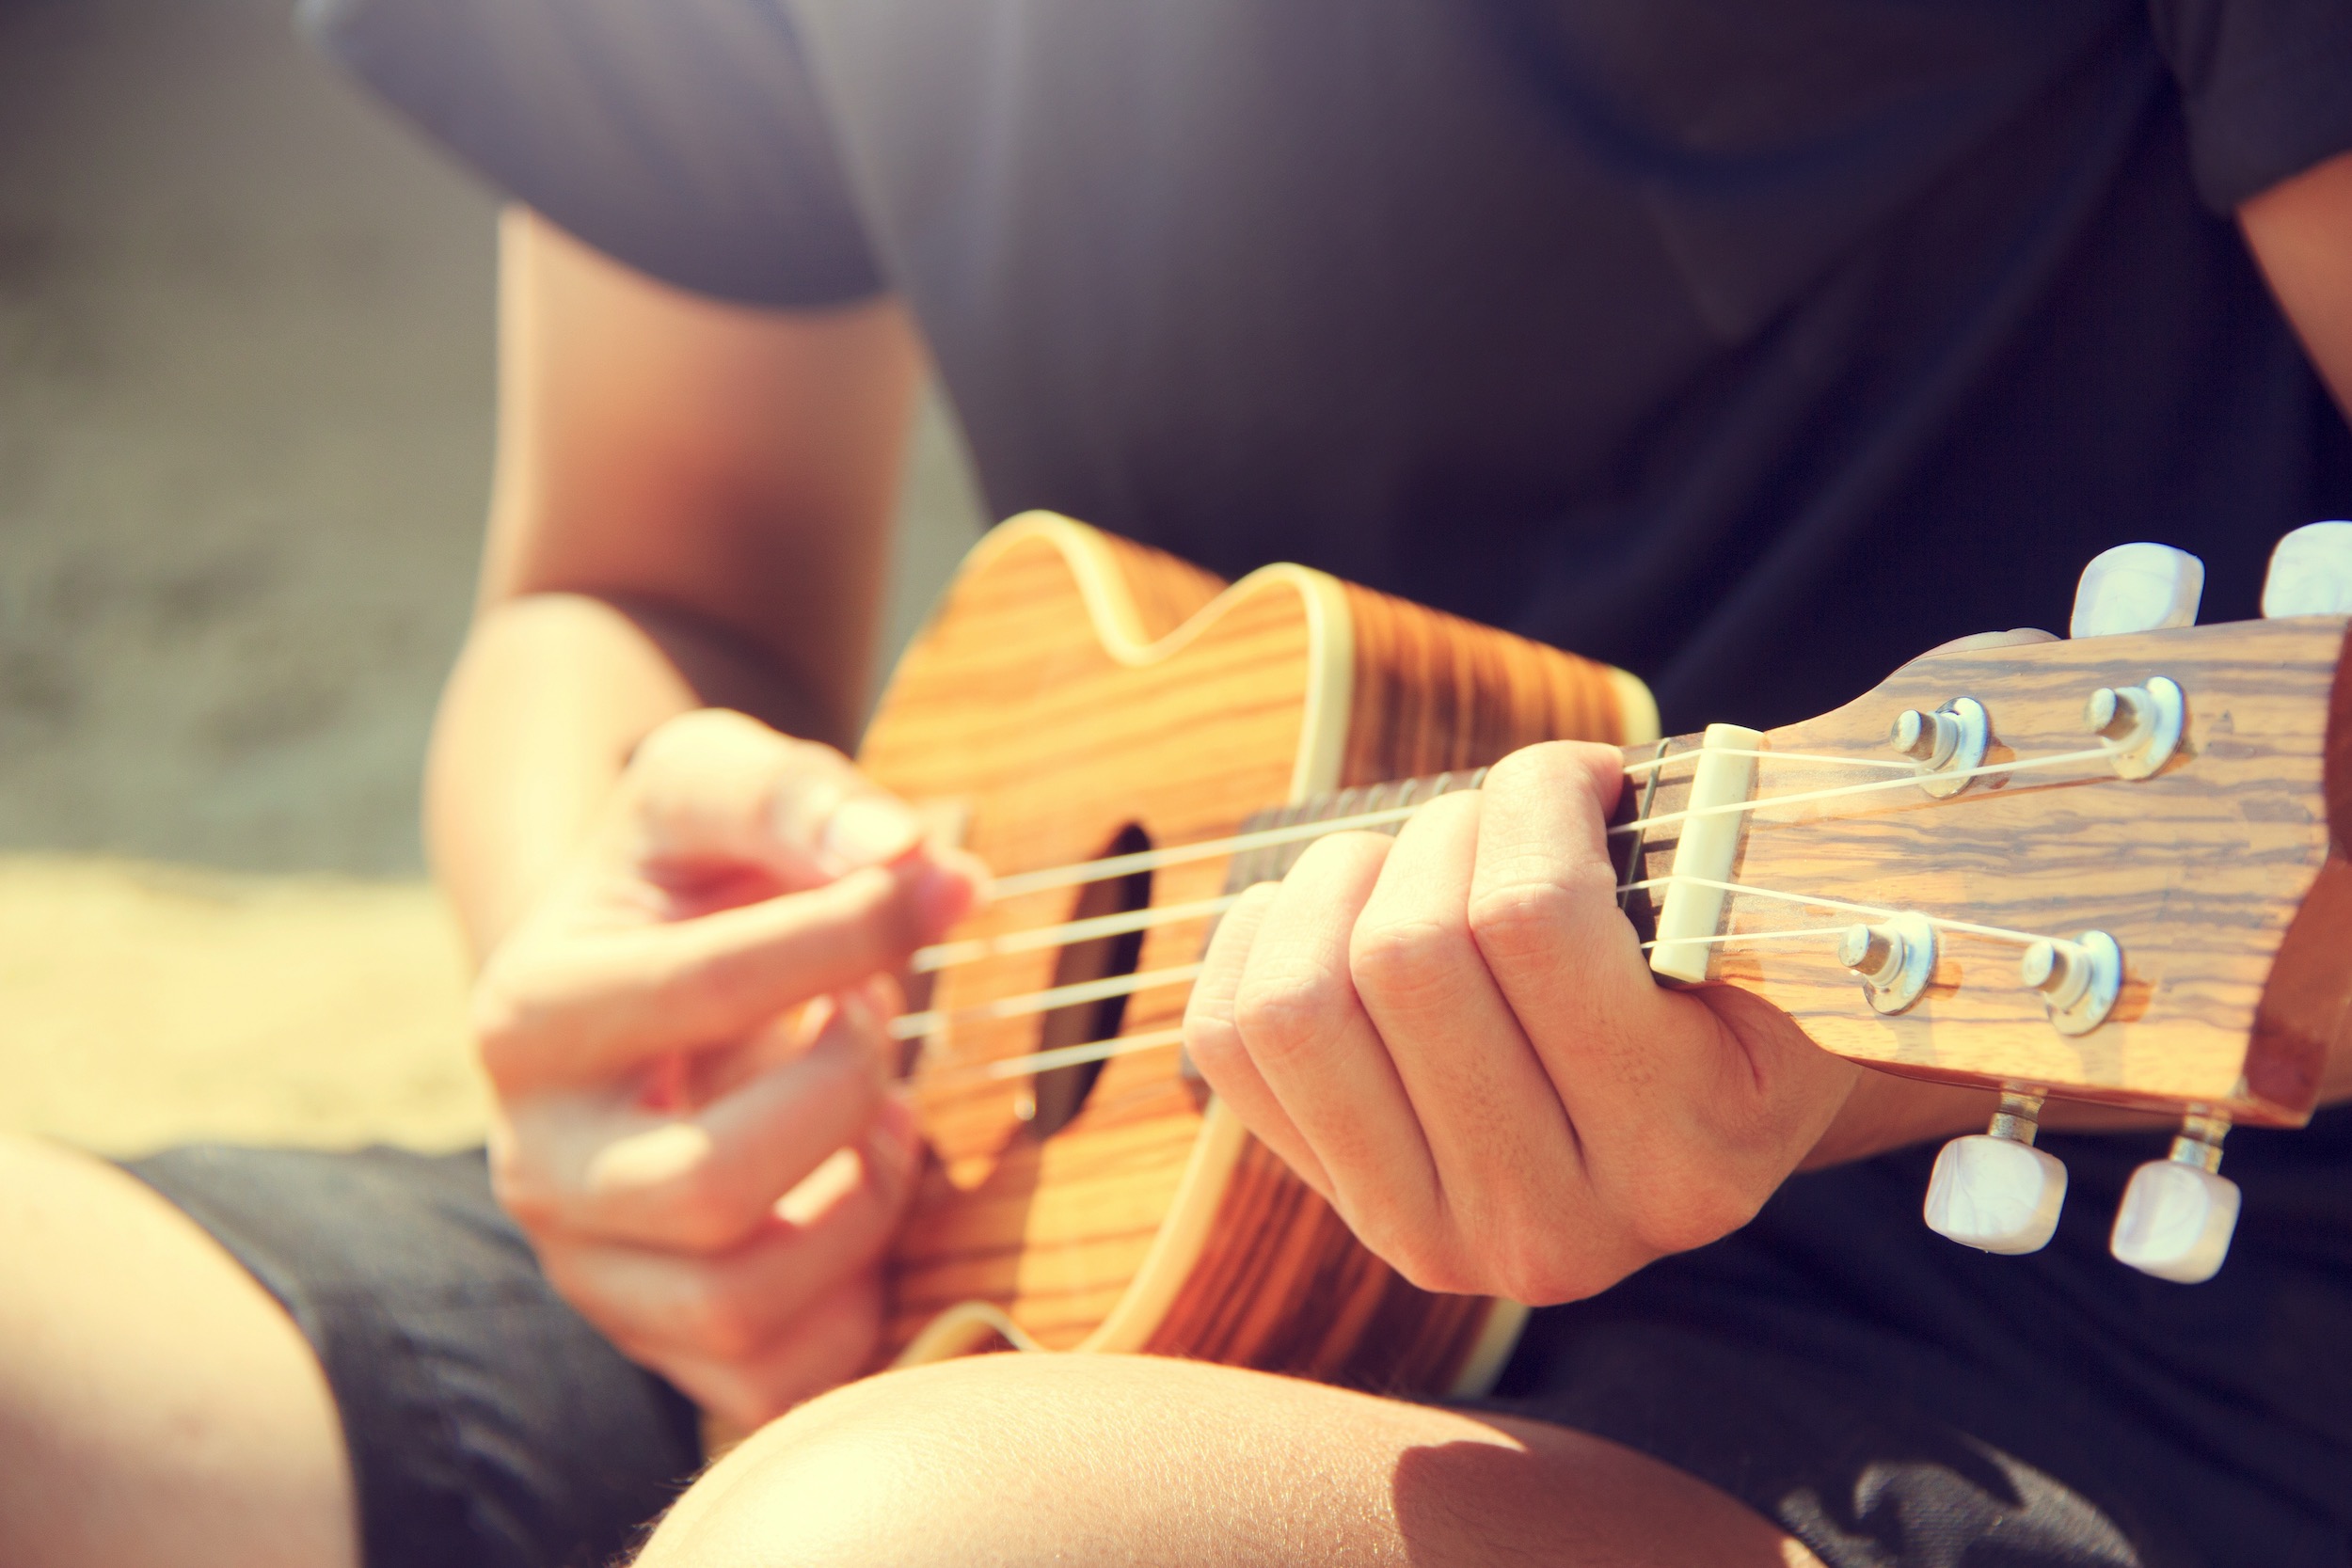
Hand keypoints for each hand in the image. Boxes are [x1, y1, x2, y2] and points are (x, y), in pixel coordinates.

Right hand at [473, 709, 983, 1427]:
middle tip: (879, 1023)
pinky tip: (861, 1194)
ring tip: (883, 1112)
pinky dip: (857, 1296)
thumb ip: (799, 795)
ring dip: (863, 1199)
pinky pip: (779, 1380)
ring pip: (741, 1302)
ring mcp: (593, 1270)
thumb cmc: (694, 874)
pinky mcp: (664, 1343)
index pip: (701, 991)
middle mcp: (533, 1163)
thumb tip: (907, 854)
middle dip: (844, 1092)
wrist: (647, 968)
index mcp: (527, 1014)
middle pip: (709, 1186)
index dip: (852, 932)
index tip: (941, 885)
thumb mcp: (719, 787)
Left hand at [1182, 741, 1856, 1305]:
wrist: (1712, 1114)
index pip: (1533, 918)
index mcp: (1690, 1155)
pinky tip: (1340, 910)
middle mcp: (1562, 1231)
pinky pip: (1228, 1039)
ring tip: (1412, 859)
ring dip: (1342, 881)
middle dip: (1445, 831)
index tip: (1581, 772)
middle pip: (1407, 955)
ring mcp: (1439, 1238)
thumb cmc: (1739, 979)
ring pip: (1300, 1003)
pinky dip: (1262, 935)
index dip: (1534, 794)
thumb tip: (1569, 775)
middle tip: (1499, 817)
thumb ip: (1710, 854)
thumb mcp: (1774, 924)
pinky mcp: (1348, 1210)